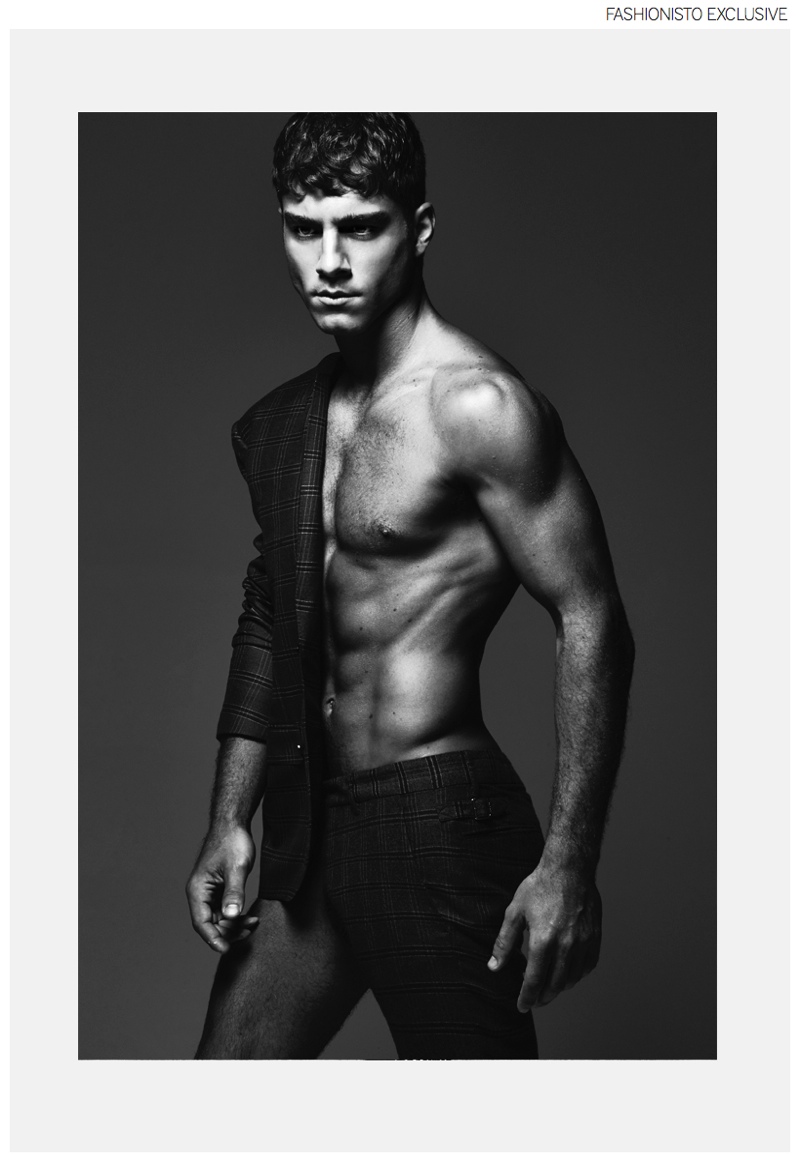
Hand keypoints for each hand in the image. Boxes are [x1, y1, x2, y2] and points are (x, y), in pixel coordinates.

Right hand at [185, 825, 258, 953]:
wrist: (234, 824)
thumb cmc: (232, 842)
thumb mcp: (237, 868)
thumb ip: (234, 892)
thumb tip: (231, 916)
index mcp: (198, 890)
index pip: (201, 923)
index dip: (213, 938)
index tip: (226, 949)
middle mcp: (200, 894)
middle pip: (210, 925)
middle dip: (229, 932)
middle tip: (249, 931)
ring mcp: (210, 893)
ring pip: (219, 920)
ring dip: (235, 925)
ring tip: (253, 924)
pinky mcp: (219, 890)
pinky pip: (225, 911)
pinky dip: (237, 916)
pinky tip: (250, 917)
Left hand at [488, 862, 601, 1010]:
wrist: (569, 869)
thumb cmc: (539, 887)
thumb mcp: (515, 911)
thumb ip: (504, 942)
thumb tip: (494, 967)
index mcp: (543, 940)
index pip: (534, 981)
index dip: (527, 998)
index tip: (522, 1006)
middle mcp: (566, 945)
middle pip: (555, 985)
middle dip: (542, 997)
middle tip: (534, 999)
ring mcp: (584, 942)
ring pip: (572, 979)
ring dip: (559, 987)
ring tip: (548, 984)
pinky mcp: (595, 938)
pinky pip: (587, 966)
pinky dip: (576, 975)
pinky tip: (566, 971)